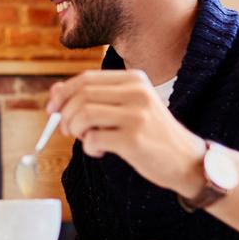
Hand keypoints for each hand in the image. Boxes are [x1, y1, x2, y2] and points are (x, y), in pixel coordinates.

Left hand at [46, 70, 204, 196]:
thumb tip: (54, 91)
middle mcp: (136, 92)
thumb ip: (93, 98)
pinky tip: (100, 151)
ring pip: (83, 114)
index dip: (62, 94)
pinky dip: (88, 147)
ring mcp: (136, 115)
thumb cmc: (151, 133)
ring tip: (85, 139)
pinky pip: (93, 139)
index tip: (51, 109)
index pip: (86, 78)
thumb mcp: (125, 108)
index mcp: (134, 79)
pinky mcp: (134, 139)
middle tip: (66, 130)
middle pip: (81, 95)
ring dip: (74, 130)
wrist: (187, 160)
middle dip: (65, 114)